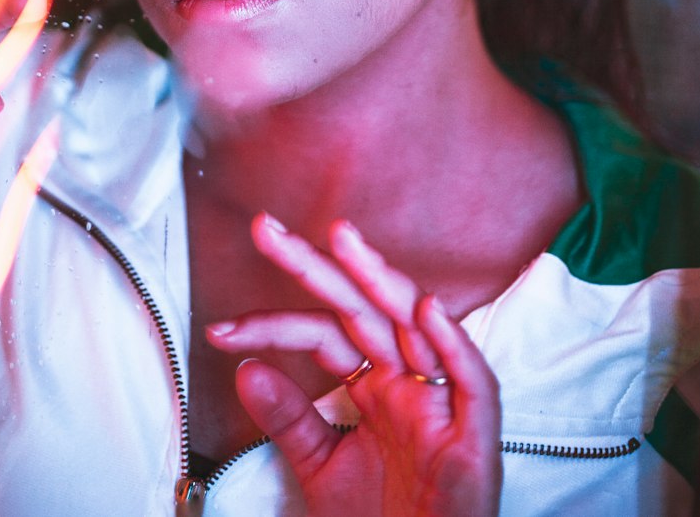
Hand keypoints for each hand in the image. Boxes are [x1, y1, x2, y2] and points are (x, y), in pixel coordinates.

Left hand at [206, 215, 501, 516]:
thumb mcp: (320, 468)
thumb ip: (289, 419)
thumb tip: (245, 370)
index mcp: (376, 385)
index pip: (324, 333)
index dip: (274, 325)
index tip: (223, 330)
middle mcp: (409, 382)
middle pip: (363, 309)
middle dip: (318, 267)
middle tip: (268, 232)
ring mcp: (443, 404)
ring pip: (417, 326)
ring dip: (381, 281)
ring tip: (341, 242)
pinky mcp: (476, 439)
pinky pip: (473, 382)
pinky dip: (453, 344)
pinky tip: (426, 311)